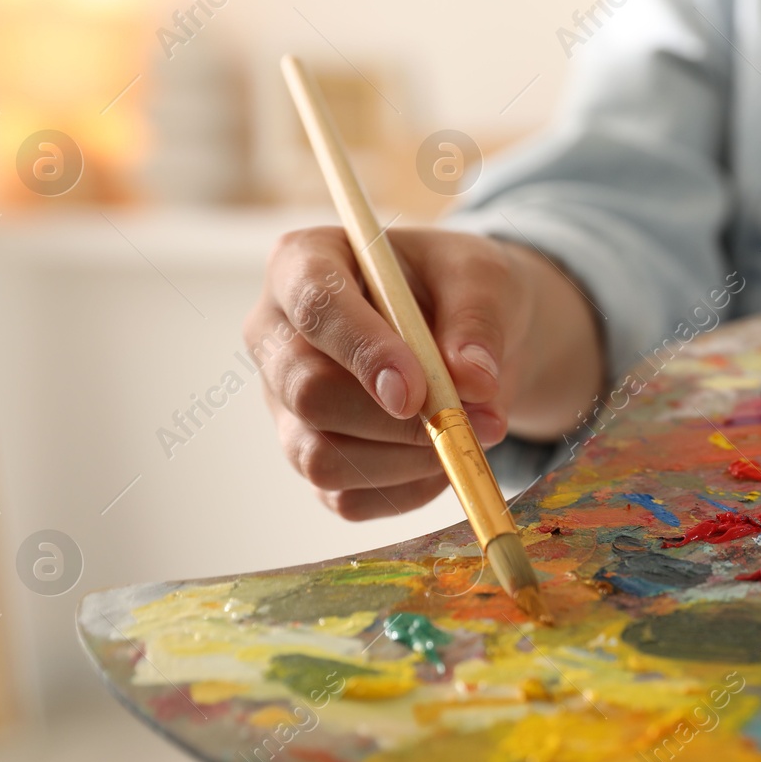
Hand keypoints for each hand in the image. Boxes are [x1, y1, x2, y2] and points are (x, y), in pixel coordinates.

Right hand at [244, 226, 602, 519]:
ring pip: (322, 457)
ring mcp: (286, 403)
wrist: (467, 336)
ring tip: (470, 432)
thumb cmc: (460, 287)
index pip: (313, 305)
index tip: (416, 390)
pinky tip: (442, 456)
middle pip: (308, 393)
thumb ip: (478, 320)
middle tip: (472, 419)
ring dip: (408, 458)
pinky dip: (407, 489)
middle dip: (393, 420)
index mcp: (304, 263)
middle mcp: (278, 335)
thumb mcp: (483, 277)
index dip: (361, 349)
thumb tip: (474, 381)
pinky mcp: (311, 456)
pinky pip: (348, 498)